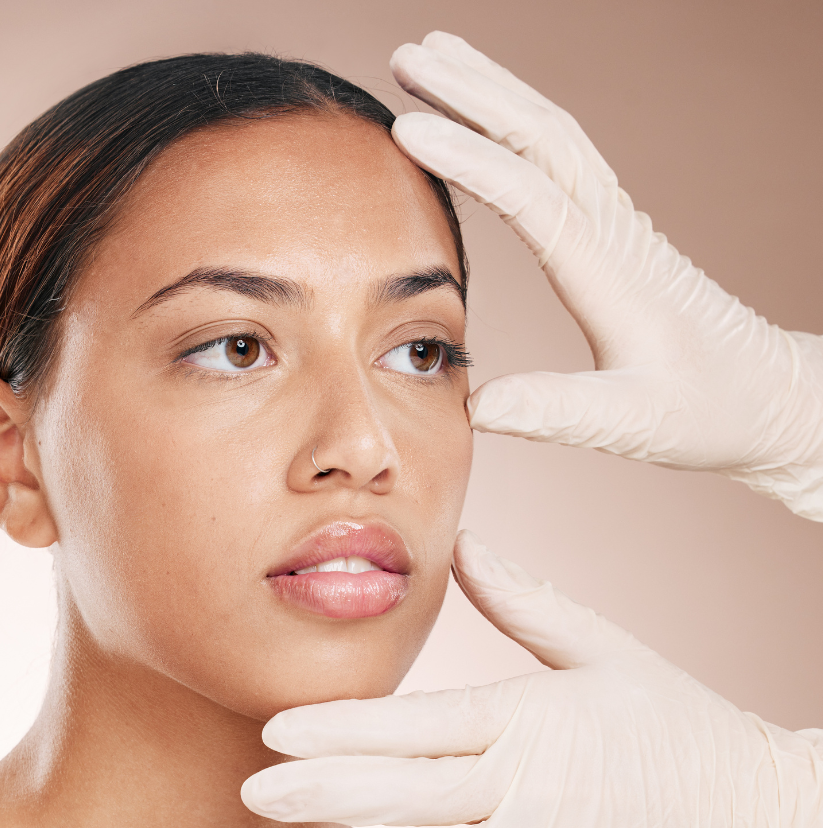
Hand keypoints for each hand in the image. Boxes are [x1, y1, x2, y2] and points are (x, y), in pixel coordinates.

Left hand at [242, 531, 822, 827]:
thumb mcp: (602, 647)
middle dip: (317, 795)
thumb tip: (464, 540)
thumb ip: (523, 598)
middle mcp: (528, 789)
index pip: (415, 725)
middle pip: (402, 795)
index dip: (340, 730)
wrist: (758, 817)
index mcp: (531, 717)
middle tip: (249, 793)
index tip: (276, 731)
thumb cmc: (674, 722)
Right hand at [389, 32, 822, 521]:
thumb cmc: (705, 408)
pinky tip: (488, 122)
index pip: (530, 192)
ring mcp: (615, 222)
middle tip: (407, 58)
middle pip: (540, 134)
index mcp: (609, 268)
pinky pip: (559, 156)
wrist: (767, 395)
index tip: (407, 128)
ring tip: (433, 62)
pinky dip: (515, 122)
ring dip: (491, 91)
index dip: (468, 157)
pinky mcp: (613, 230)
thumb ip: (554, 412)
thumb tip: (479, 405)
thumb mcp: (630, 422)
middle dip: (472, 90)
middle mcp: (612, 228)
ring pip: (550, 134)